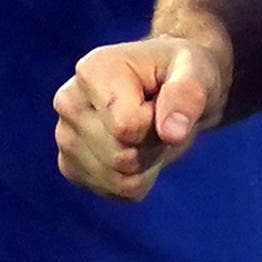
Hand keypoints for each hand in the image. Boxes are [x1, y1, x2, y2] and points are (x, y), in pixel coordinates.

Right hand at [56, 33, 227, 201]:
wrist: (169, 84)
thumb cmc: (181, 71)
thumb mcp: (196, 70)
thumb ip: (187, 94)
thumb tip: (172, 133)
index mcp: (92, 71)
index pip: (127, 128)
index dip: (158, 124)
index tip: (162, 99)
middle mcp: (69, 103)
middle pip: (122, 156)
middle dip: (154, 144)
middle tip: (159, 117)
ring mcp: (65, 137)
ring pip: (119, 178)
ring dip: (148, 162)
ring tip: (148, 131)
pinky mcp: (71, 165)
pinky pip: (116, 191)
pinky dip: (139, 179)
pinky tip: (138, 149)